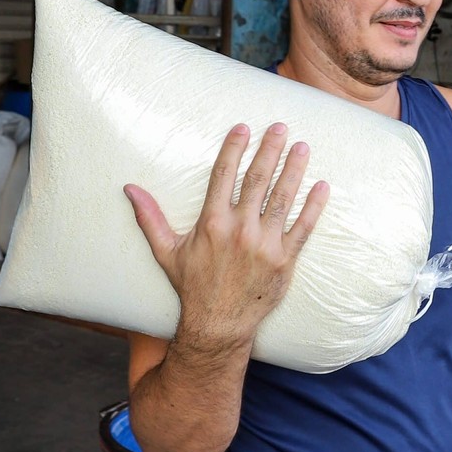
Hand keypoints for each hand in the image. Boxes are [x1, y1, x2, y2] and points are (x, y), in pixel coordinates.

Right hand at [123, 123, 329, 350]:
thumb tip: (129, 188)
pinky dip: (314, 206)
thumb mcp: (166, 251)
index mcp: (212, 222)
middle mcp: (240, 229)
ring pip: (283, 199)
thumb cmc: (192, 286)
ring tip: (303, 147)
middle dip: (269, 150)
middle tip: (280, 127)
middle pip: (258, 179)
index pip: (224, 174)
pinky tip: (322, 186)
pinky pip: (303, 228)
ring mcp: (265, 244)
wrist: (218, 324)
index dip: (234, 148)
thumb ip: (150, 218)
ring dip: (294, 170)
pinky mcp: (284, 260)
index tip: (243, 128)